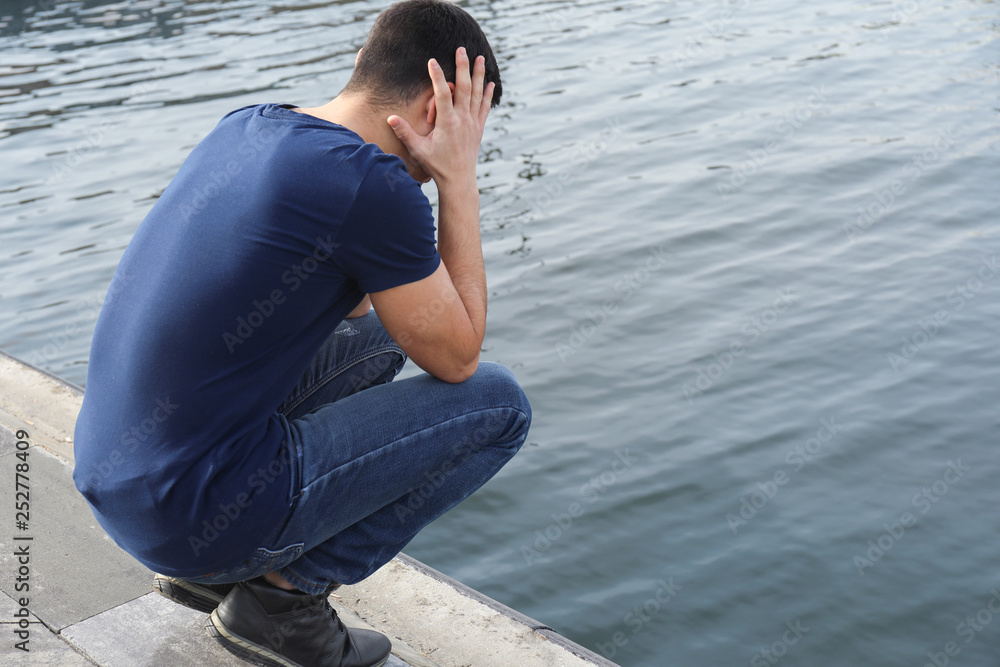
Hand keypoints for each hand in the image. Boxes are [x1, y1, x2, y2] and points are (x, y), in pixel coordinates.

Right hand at [387, 47, 494, 188]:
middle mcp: (462, 120)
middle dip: (463, 66)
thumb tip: (390, 118)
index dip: (437, 76)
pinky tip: (491, 83)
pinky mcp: (478, 129)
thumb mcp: (418, 150)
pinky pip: (484, 107)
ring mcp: (472, 123)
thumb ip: (405, 132)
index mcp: (447, 123)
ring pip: (477, 94)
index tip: (432, 61)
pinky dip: (487, 94)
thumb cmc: (437, 166)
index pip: (442, 94)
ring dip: (479, 75)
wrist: (459, 181)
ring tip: (481, 57)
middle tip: (461, 49)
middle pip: (464, 87)